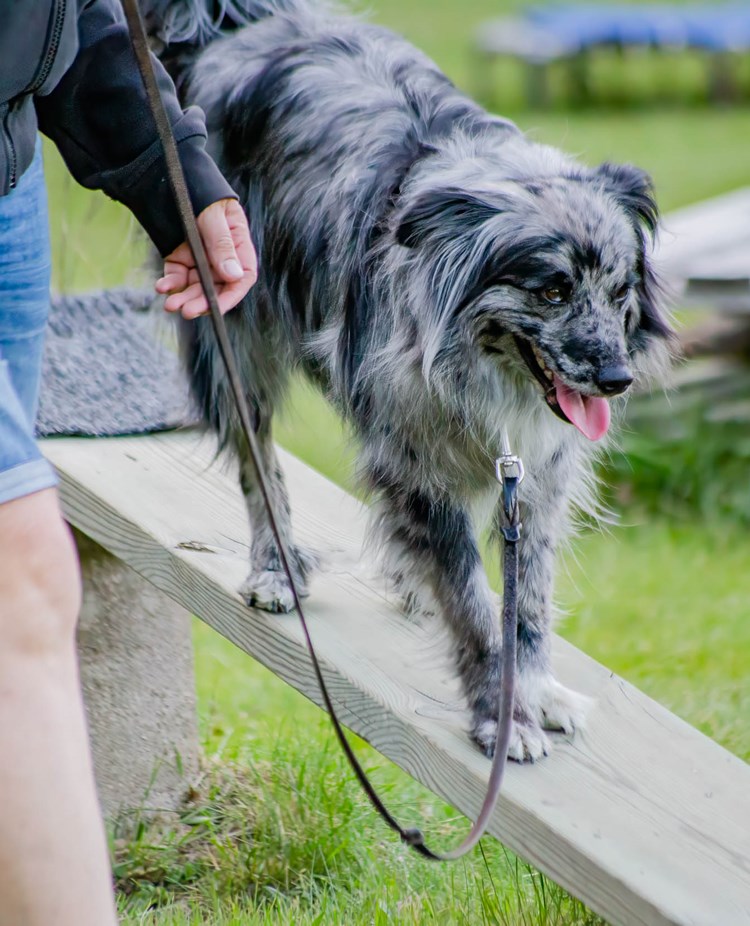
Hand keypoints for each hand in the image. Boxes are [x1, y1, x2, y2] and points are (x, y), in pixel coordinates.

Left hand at [156, 198, 257, 318]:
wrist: (167, 172)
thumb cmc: (197, 187)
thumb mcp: (212, 214)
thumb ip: (222, 244)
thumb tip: (234, 276)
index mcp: (237, 243)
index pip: (242, 277)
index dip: (231, 296)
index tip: (216, 307)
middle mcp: (221, 254)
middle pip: (217, 286)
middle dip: (202, 301)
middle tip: (186, 311)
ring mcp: (200, 256)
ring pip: (196, 285)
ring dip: (184, 297)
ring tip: (171, 305)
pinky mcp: (180, 255)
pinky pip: (177, 275)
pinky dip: (170, 283)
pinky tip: (161, 287)